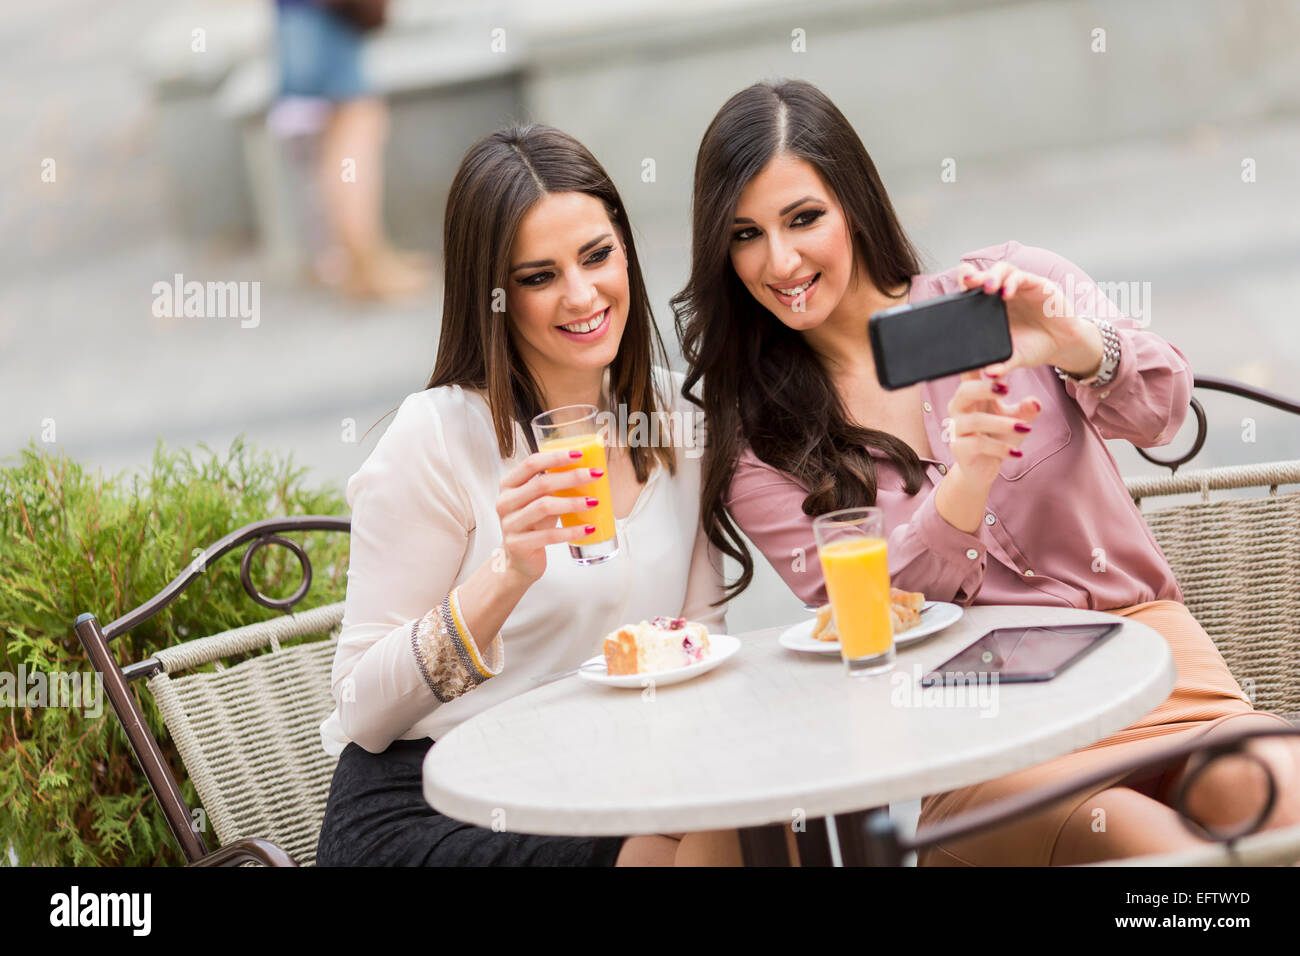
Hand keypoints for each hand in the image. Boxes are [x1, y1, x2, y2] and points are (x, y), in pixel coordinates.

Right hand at [496, 448, 604, 583]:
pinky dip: (571, 531)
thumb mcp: (539, 501)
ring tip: (594, 501)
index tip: (580, 454)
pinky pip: (548, 536)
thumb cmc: (533, 525)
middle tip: (595, 474)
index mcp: (508, 485)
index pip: (531, 464)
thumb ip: (553, 486)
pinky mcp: (518, 544)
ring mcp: (509, 524)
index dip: (556, 457)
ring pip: (544, 507)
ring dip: (572, 502)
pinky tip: (588, 528)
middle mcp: (505, 502)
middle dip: (571, 477)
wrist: (519, 560)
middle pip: (541, 484)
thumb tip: (588, 468)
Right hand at [946, 369, 1042, 487]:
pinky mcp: (959, 448)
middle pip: (965, 391)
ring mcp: (956, 429)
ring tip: (1026, 428)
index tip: (995, 360)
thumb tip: (1035, 402)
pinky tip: (1017, 452)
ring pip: (975, 421)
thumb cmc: (997, 435)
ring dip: (1002, 423)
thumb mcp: (1016, 419)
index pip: (969, 373)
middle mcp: (959, 409)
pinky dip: (1000, 448)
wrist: (984, 466)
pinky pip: (978, 444)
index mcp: (971, 395)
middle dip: (985, 389)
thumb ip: (1026, 409)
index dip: (978, 363)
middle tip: (1007, 388)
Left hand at [957, 262, 1101, 380]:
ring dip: (993, 275)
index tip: (953, 295)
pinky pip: (1023, 277)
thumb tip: (988, 374)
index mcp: (992, 308)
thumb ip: (1001, 365)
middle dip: (975, 277)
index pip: (973, 290)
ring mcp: (1021, 287)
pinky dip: (1013, 281)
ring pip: (1003, 270)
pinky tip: (1007, 292)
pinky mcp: (1039, 285)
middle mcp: (1004, 294)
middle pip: (985, 276)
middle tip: (967, 283)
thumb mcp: (1015, 358)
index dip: (963, 288)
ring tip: (988, 288)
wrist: (1062, 344)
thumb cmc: (1034, 346)